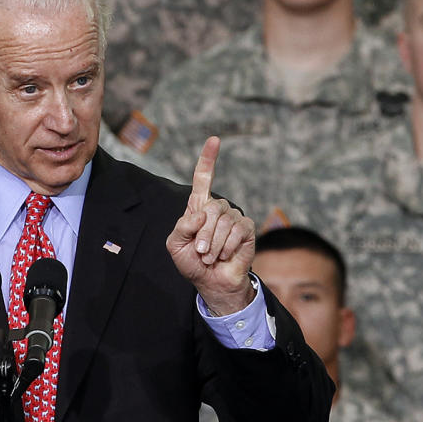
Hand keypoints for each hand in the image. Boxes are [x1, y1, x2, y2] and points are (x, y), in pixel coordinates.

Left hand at [166, 136, 255, 315]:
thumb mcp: (175, 245)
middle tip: (201, 251)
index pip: (202, 179)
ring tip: (211, 256)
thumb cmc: (192, 262)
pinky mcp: (247, 229)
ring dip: (214, 244)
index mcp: (199, 208)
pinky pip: (238, 230)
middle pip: (211, 207)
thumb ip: (182, 227)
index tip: (214, 140)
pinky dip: (227, 246)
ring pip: (224, 221)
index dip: (208, 160)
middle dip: (204, 233)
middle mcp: (217, 209)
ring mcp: (234, 217)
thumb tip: (201, 214)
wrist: (211, 281)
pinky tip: (225, 255)